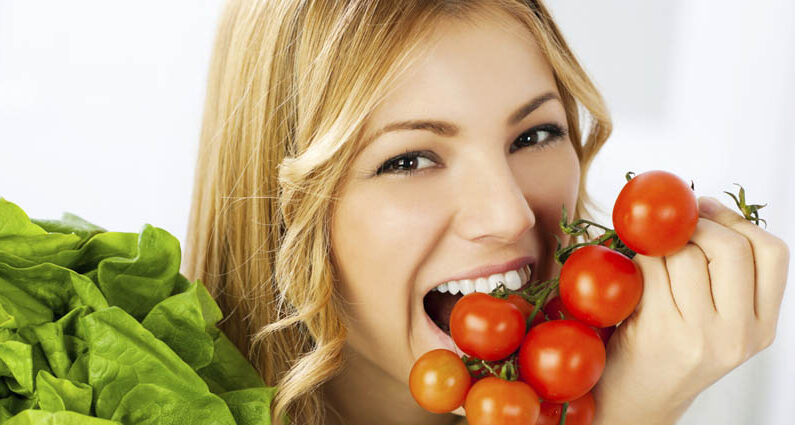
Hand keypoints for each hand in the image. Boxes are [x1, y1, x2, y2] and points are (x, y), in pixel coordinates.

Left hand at [592, 196, 789, 424]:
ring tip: (650, 258)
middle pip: (730, 248)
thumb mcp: (715, 320)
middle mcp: (737, 334)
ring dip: (660, 244)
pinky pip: (649, 269)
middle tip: (672, 227)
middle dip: (697, 225)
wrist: (635, 397)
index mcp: (760, 327)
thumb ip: (723, 275)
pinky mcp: (657, 331)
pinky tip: (633, 275)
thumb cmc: (668, 349)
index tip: (705, 210)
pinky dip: (637, 259)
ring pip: (685, 254)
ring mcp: (698, 335)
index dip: (736, 220)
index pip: (772, 253)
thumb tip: (698, 206)